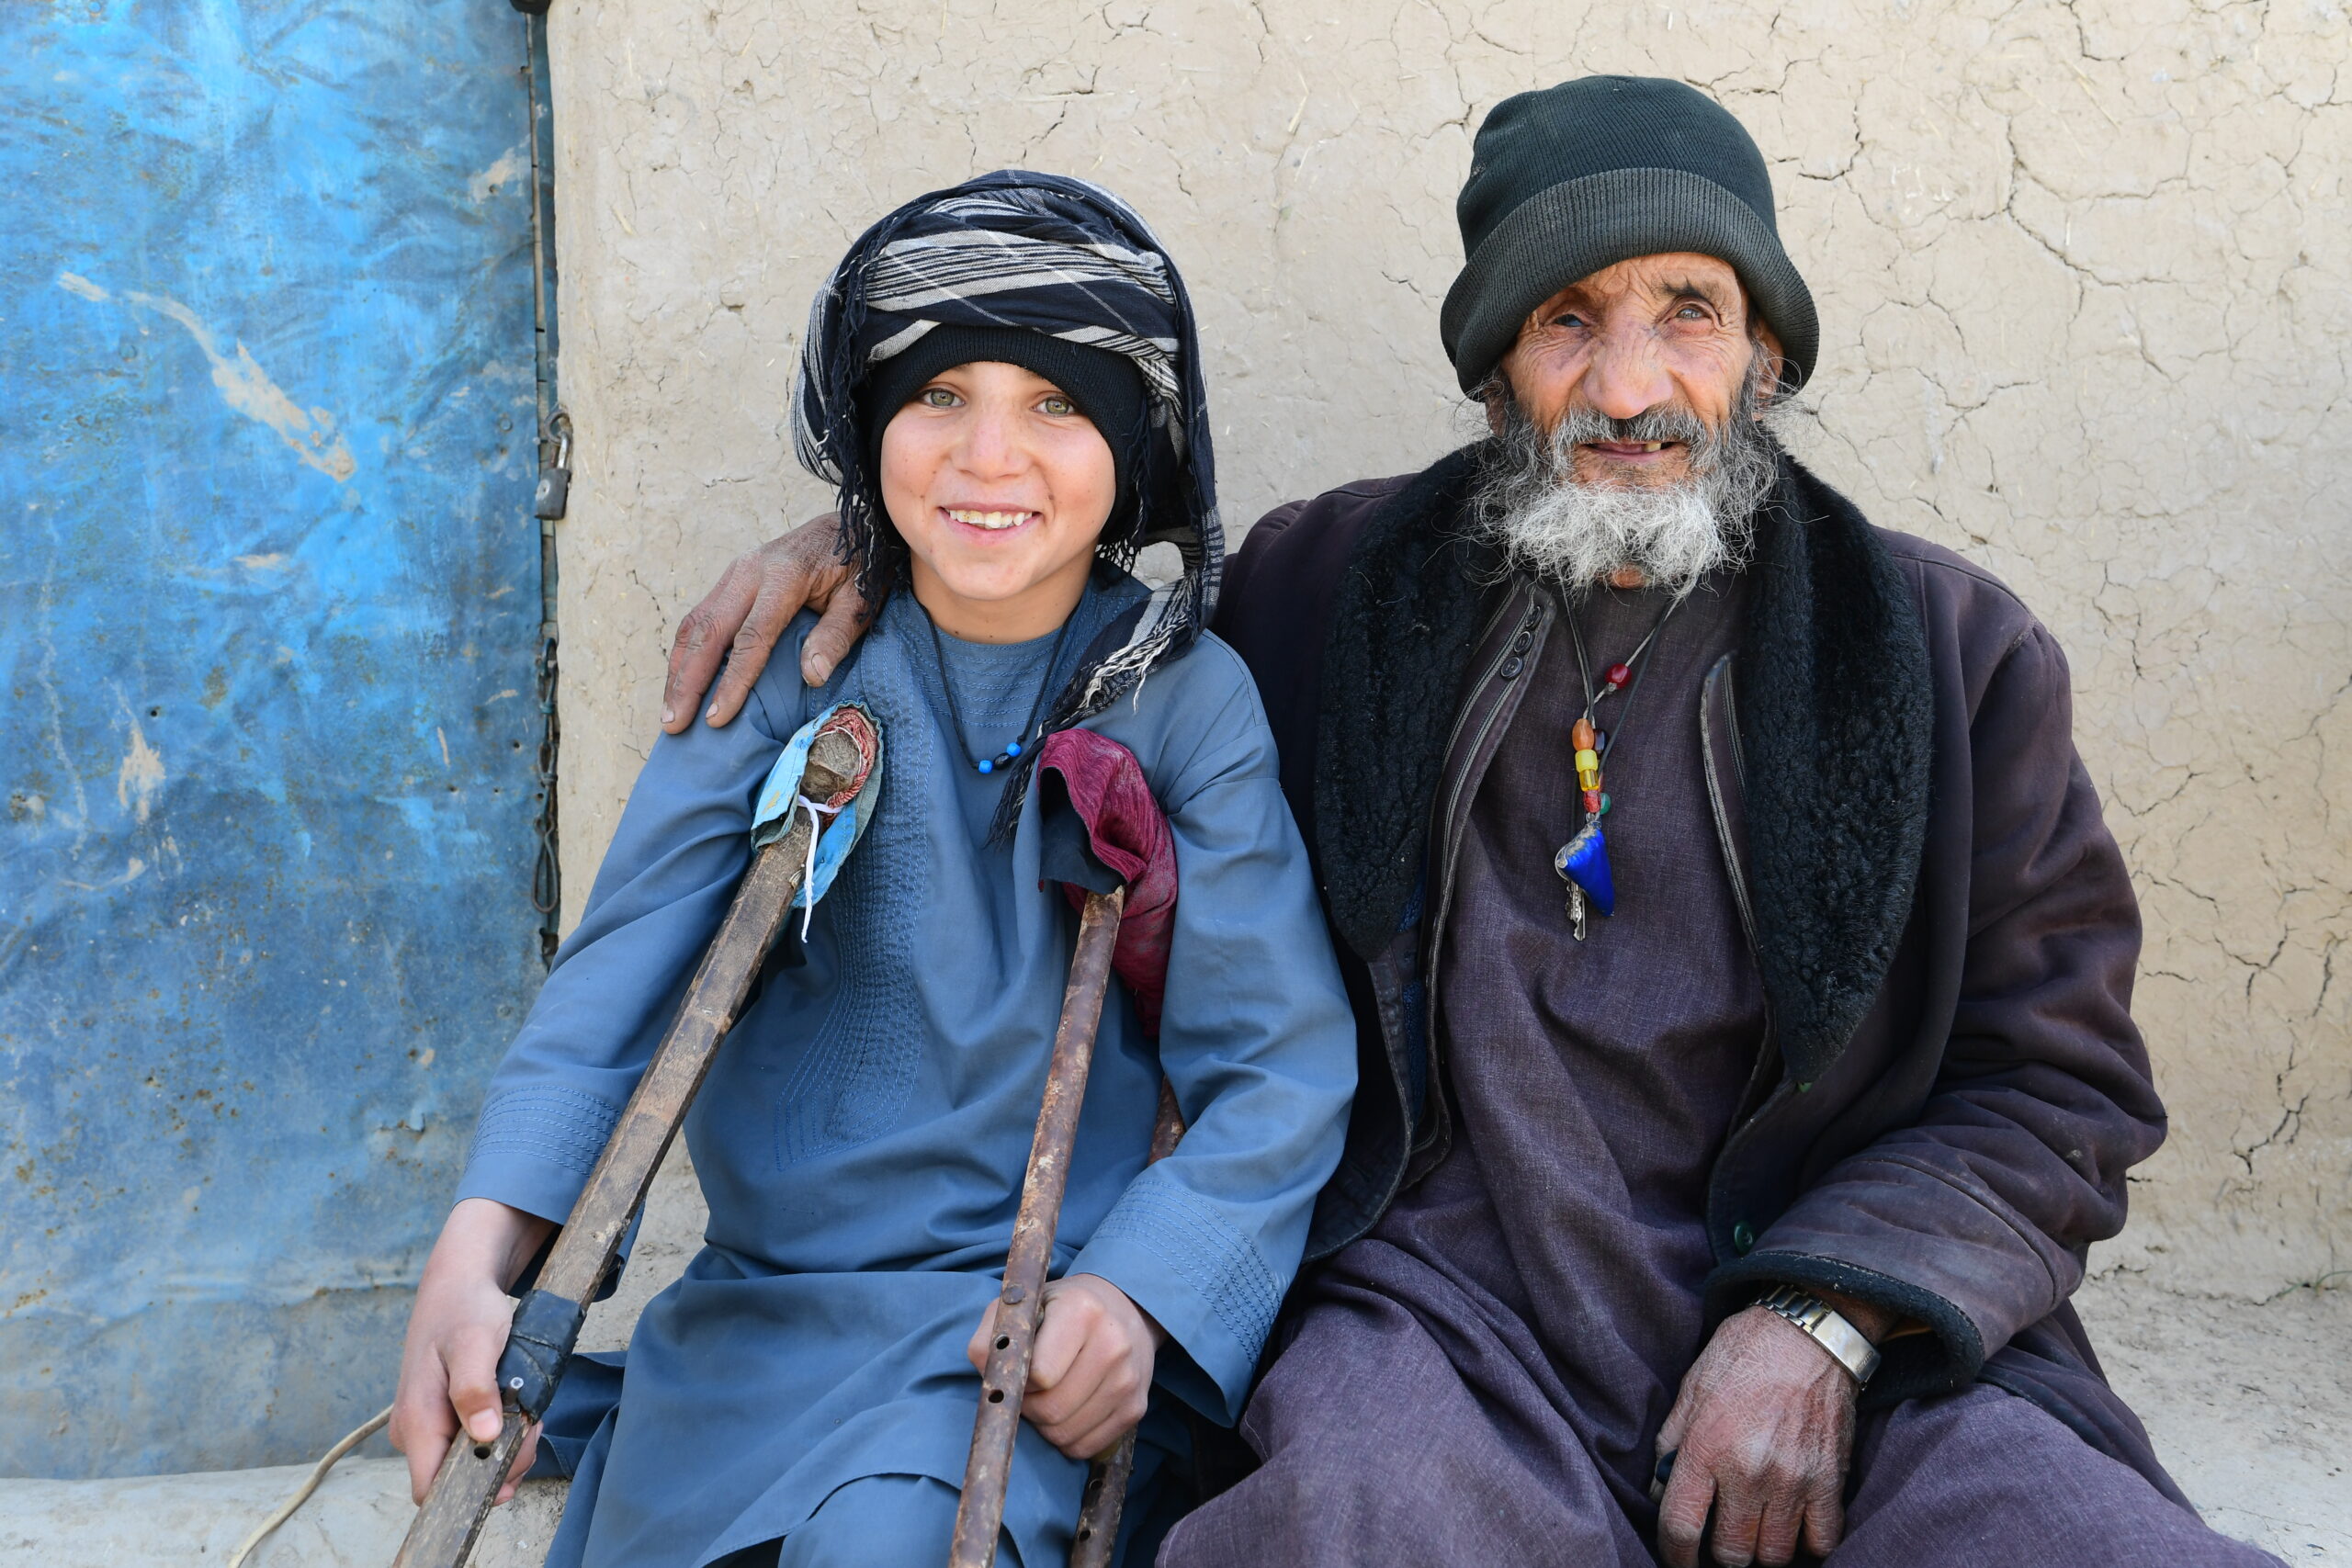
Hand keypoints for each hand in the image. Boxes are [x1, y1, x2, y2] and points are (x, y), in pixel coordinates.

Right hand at [388, 1198, 555, 1505]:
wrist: (459, 1284)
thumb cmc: (465, 1309)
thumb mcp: (476, 1342)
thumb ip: (476, 1388)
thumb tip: (483, 1435)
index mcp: (416, 1421)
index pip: (430, 1489)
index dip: (469, 1491)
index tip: (509, 1467)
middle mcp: (414, 1431)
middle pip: (458, 1478)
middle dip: (501, 1462)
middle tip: (530, 1423)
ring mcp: (427, 1425)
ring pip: (471, 1461)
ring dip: (507, 1445)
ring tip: (526, 1410)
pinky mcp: (443, 1417)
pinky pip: (474, 1442)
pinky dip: (502, 1431)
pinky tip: (516, 1407)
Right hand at [660, 514, 872, 732]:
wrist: (851, 526)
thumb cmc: (860, 567)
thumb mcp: (861, 599)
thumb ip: (837, 635)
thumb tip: (813, 676)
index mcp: (783, 576)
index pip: (750, 637)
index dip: (732, 681)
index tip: (717, 718)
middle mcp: (749, 571)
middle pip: (708, 631)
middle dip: (687, 681)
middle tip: (673, 724)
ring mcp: (736, 573)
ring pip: (695, 624)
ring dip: (678, 669)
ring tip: (669, 712)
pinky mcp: (732, 580)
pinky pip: (701, 617)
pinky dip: (687, 652)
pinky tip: (682, 680)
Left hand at [966, 1273, 1165, 1459]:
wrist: (1123, 1310)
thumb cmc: (1061, 1311)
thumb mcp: (1024, 1306)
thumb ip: (993, 1335)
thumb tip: (989, 1378)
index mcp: (1082, 1311)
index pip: (1039, 1374)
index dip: (1019, 1381)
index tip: (1019, 1371)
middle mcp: (1113, 1344)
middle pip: (1052, 1409)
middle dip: (1029, 1408)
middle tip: (1030, 1390)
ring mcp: (1129, 1379)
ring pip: (1066, 1434)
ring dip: (1045, 1426)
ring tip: (1048, 1397)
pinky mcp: (1137, 1407)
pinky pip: (1085, 1447)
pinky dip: (1067, 1439)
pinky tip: (1068, 1411)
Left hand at [1654, 1297, 1882, 1566]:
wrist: (1808, 1333)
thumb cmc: (1743, 1356)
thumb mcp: (1691, 1390)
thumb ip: (1672, 1444)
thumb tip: (1662, 1493)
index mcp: (1706, 1447)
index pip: (1680, 1528)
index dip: (1675, 1555)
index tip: (1678, 1557)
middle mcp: (1749, 1471)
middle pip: (1731, 1554)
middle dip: (1719, 1552)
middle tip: (1718, 1535)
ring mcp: (1794, 1480)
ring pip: (1774, 1556)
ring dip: (1760, 1549)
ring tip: (1753, 1529)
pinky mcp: (1830, 1481)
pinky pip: (1821, 1542)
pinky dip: (1805, 1543)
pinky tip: (1791, 1524)